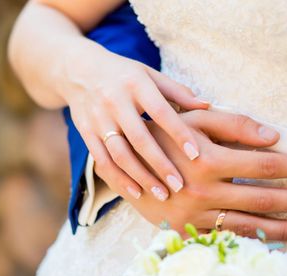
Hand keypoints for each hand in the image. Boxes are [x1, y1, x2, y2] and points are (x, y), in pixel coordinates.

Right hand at [56, 42, 208, 200]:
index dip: (178, 134)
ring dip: (140, 177)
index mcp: (136, 84)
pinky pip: (102, 160)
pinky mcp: (85, 132)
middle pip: (139, 138)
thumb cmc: (124, 75)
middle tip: (180, 185)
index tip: (196, 155)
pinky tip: (136, 192)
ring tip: (162, 195)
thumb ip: (177, 92)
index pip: (161, 112)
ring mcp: (98, 118)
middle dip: (160, 164)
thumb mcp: (150, 75)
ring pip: (119, 154)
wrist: (77, 70)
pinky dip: (118, 178)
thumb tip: (208, 106)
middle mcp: (115, 101)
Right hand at [96, 109, 286, 242]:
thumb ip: (234, 125)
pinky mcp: (187, 230)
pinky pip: (227, 238)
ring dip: (286, 228)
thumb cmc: (163, 136)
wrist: (123, 164)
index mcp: (209, 160)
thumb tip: (275, 137)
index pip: (265, 165)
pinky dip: (254, 241)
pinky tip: (277, 244)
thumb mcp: (194, 120)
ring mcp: (195, 215)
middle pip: (264, 198)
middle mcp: (204, 191)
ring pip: (250, 225)